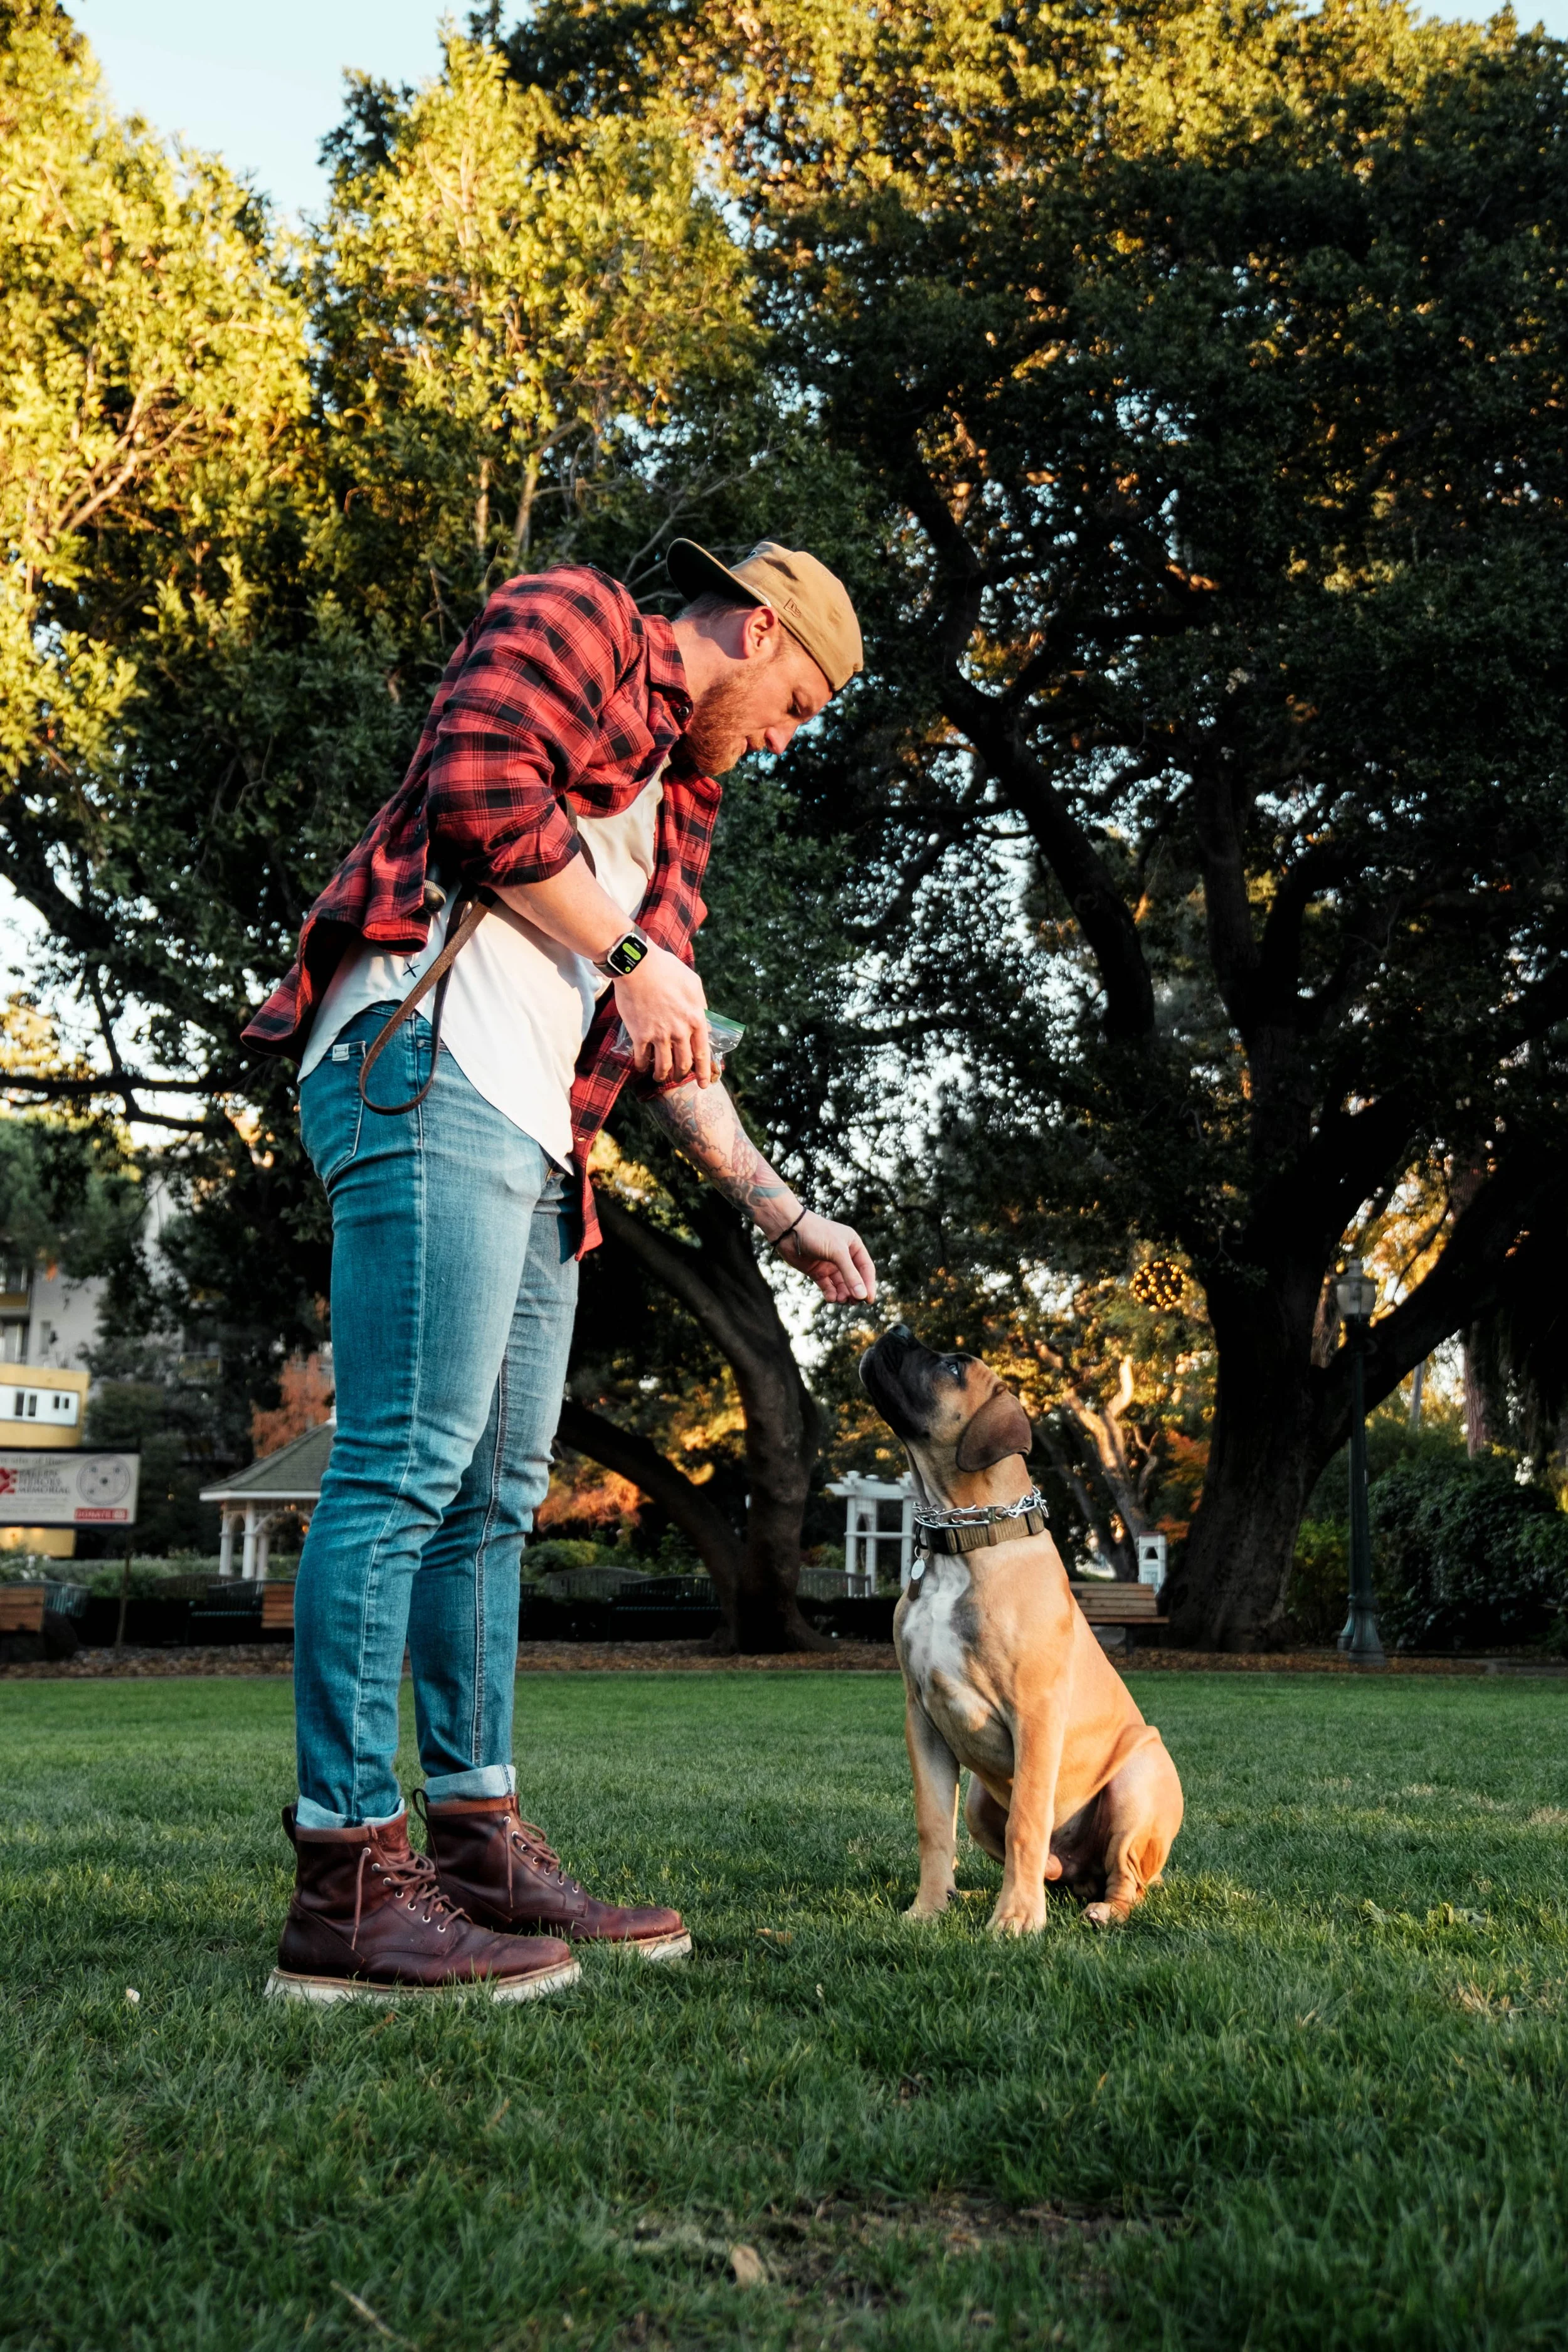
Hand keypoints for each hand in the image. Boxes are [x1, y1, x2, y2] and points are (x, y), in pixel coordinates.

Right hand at [614, 944, 712, 1085]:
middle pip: (684, 1063)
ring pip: (663, 1066)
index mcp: (696, 1019)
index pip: (703, 1053)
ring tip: (659, 1077)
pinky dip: (642, 1065)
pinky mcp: (639, 1034)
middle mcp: (679, 1031)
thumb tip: (707, 1022)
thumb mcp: (694, 983)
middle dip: (682, 1075)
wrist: (638, 965)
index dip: (703, 1072)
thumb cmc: (667, 969)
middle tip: (679, 1078)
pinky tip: (641, 1066)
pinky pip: (642, 1058)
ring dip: (662, 1075)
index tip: (703, 1084)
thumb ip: (701, 1005)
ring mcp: (659, 1034)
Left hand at [775, 1212, 876, 1302]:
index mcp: (853, 1245)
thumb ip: (850, 1274)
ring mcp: (829, 1264)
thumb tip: (862, 1296)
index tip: (869, 1300)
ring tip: (841, 1299)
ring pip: (841, 1284)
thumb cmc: (815, 1233)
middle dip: (855, 1291)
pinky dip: (830, 1293)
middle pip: (854, 1278)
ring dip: (843, 1294)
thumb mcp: (837, 1252)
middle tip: (854, 1302)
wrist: (788, 1229)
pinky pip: (828, 1286)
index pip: (865, 1268)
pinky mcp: (817, 1271)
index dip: (868, 1284)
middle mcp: (843, 1255)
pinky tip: (831, 1298)